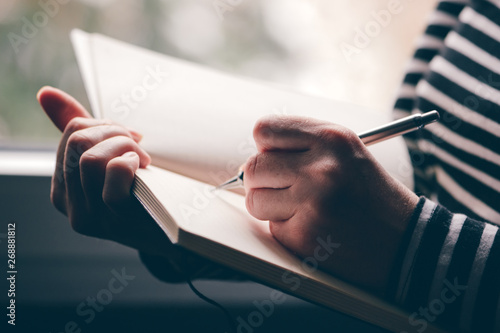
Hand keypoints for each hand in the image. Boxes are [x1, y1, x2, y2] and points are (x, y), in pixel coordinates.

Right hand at [38, 86, 175, 256]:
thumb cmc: (140, 191)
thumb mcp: (108, 159)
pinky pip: (112, 175)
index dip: (106, 124)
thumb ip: (80, 129)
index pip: (72, 132)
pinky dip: (129, 162)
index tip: (130, 135)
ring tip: (142, 158)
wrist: (172, 232)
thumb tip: (45, 93)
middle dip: (116, 132)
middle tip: (138, 145)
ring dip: (125, 146)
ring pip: (91, 158)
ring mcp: (90, 216)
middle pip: (78, 142)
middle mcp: (69, 204)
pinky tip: (142, 167)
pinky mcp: (114, 222)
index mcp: (63, 186)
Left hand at [243, 115, 418, 293]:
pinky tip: (313, 228)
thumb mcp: (346, 153)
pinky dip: (286, 229)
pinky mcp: (304, 235)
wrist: (405, 242)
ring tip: (300, 209)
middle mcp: (321, 168)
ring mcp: (311, 203)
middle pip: (254, 167)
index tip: (275, 158)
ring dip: (269, 207)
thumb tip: (249, 161)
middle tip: (284, 189)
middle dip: (262, 181)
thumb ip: (301, 146)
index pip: (265, 130)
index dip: (266, 147)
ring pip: (255, 199)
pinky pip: (271, 227)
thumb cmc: (371, 196)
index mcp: (332, 139)